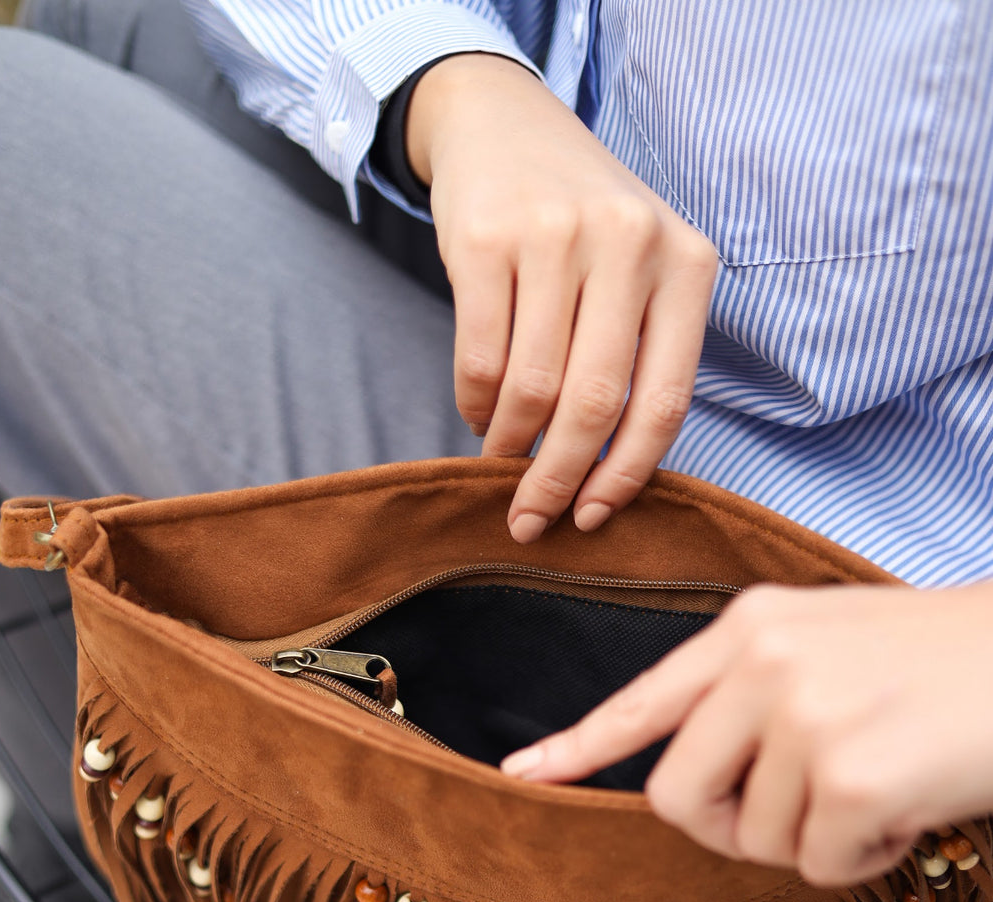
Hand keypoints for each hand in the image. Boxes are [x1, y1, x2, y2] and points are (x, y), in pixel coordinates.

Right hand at [406, 54, 716, 541]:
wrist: (502, 121)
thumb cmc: (580, 224)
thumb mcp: (640, 268)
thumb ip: (641, 354)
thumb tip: (605, 478)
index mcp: (686, 263)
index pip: (664, 401)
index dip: (625, 476)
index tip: (591, 519)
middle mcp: (630, 243)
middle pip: (594, 404)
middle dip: (557, 479)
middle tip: (530, 518)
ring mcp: (557, 235)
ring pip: (532, 389)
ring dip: (510, 446)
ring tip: (500, 460)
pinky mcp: (487, 238)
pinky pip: (481, 359)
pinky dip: (476, 405)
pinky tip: (480, 412)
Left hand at [501, 581, 992, 885]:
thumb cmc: (949, 665)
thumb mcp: (837, 648)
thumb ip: (758, 697)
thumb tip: (703, 785)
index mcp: (751, 628)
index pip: (642, 699)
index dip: (579, 746)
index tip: (524, 775)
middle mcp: (761, 663)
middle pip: (676, 797)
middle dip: (729, 829)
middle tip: (802, 818)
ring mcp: (802, 715)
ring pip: (755, 840)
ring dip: (820, 839)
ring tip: (887, 784)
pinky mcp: (849, 774)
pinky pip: (819, 865)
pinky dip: (866, 857)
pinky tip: (913, 807)